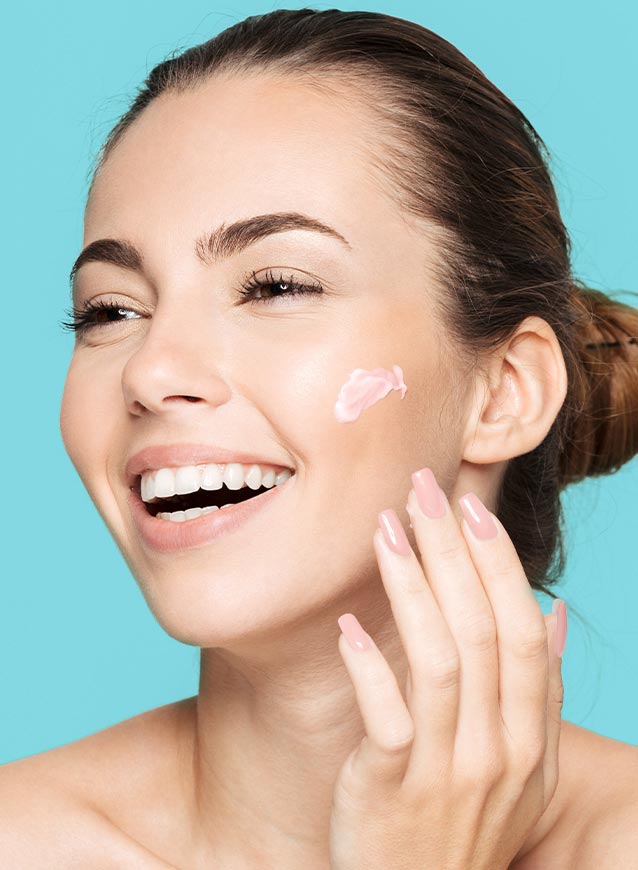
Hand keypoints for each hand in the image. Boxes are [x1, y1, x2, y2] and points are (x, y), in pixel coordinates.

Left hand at [330, 467, 564, 869]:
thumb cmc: (465, 821)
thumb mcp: (523, 765)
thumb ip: (539, 688)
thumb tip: (554, 609)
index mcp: (527, 734)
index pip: (518, 629)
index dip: (497, 563)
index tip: (469, 506)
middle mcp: (495, 749)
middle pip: (479, 629)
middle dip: (452, 551)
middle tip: (421, 490)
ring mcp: (444, 771)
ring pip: (437, 660)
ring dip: (411, 587)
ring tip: (384, 529)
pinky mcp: (390, 789)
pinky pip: (386, 718)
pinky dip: (370, 666)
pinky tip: (348, 624)